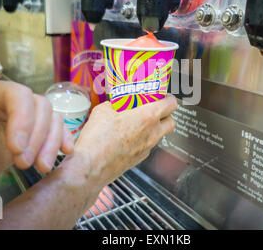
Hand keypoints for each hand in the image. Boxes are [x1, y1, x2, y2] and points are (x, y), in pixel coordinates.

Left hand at [0, 78, 74, 193]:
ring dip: (51, 143)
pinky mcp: (34, 134)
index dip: (23, 119)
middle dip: (37, 136)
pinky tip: (65, 153)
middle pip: (40, 106)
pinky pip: (56, 131)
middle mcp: (9, 101)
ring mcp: (24, 118)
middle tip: (23, 164)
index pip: (17, 94)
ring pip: (52, 119)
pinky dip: (62, 140)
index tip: (16, 149)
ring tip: (41, 167)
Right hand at [60, 95, 177, 188]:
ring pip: (160, 135)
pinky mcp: (139, 159)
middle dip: (166, 114)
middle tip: (154, 108)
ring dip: (154, 127)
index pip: (171, 104)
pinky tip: (128, 136)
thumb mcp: (104, 109)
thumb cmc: (98, 139)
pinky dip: (143, 140)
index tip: (161, 95)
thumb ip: (116, 104)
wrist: (91, 166)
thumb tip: (116, 104)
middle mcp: (152, 133)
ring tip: (137, 122)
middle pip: (171, 121)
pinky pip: (148, 146)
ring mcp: (147, 148)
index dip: (168, 98)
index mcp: (147, 116)